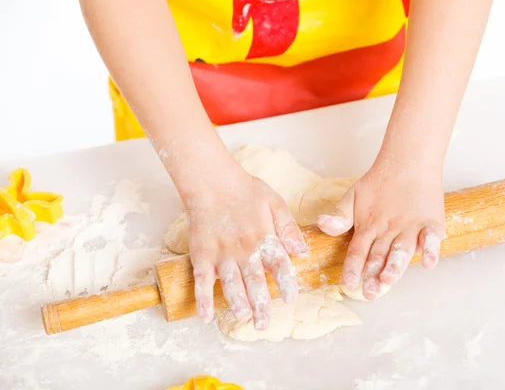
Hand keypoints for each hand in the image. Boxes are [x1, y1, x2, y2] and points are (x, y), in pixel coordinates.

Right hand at [185, 169, 306, 329]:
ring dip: (237, 302)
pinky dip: (202, 298)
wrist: (211, 181)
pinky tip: (205, 317)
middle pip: (255, 281)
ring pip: (231, 283)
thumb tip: (302, 253)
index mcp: (265, 238)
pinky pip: (202, 279)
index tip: (290, 299)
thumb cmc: (245, 191)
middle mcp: (245, 249)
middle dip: (261, 304)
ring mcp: (222, 254)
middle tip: (264, 323)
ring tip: (243, 318)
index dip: (286, 283)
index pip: (279, 264)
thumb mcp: (275, 203)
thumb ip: (288, 229)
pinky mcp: (202, 254)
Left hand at [317, 156, 444, 299]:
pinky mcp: (429, 222)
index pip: (358, 250)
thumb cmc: (379, 183)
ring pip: (401, 249)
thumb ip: (340, 216)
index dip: (353, 267)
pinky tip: (428, 263)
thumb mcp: (353, 197)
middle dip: (374, 274)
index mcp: (368, 226)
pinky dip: (430, 249)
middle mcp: (388, 229)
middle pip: (380, 254)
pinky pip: (430, 237)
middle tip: (370, 292)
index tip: (348, 283)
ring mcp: (410, 227)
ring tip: (389, 279)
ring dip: (395, 265)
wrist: (408, 161)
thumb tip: (322, 224)